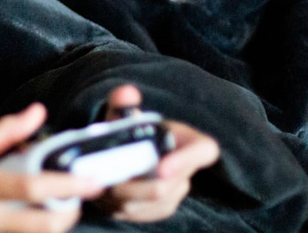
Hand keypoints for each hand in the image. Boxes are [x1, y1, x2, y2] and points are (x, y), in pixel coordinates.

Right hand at [0, 103, 103, 232]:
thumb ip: (4, 133)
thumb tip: (37, 112)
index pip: (30, 188)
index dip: (66, 185)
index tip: (92, 179)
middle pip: (41, 225)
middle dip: (70, 213)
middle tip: (82, 196)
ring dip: (56, 223)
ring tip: (64, 204)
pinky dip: (36, 229)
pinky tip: (41, 215)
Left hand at [95, 84, 219, 221]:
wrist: (129, 151)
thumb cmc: (131, 130)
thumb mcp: (125, 113)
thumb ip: (123, 102)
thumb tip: (126, 93)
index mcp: (190, 141)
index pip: (204, 151)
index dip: (186, 161)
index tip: (160, 167)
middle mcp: (188, 170)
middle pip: (167, 186)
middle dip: (137, 185)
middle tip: (111, 179)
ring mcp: (175, 192)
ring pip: (151, 202)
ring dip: (125, 196)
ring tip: (103, 184)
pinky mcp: (160, 209)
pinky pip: (143, 213)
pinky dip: (121, 205)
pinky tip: (105, 194)